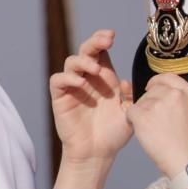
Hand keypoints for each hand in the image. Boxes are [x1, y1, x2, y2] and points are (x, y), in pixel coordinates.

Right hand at [50, 30, 132, 163]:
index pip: (102, 53)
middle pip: (86, 52)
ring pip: (71, 62)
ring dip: (83, 61)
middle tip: (105, 41)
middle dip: (94, 42)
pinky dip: (68, 77)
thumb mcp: (128, 112)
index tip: (112, 35)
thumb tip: (126, 82)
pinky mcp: (61, 98)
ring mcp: (73, 87)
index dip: (103, 40)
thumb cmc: (114, 133)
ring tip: (95, 69)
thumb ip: (129, 96)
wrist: (98, 153)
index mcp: (105, 78)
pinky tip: (81, 83)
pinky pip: (58, 80)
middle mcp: (88, 79)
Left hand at [127, 73, 187, 178]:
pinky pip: (130, 112)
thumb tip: (160, 92)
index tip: (153, 90)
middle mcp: (174, 93)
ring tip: (154, 130)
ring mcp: (158, 103)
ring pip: (140, 102)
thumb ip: (180, 99)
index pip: (167, 76)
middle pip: (151, 91)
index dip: (157, 83)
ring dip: (142, 113)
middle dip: (149, 103)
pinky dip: (133, 122)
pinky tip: (145, 133)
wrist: (186, 161)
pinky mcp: (143, 115)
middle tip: (156, 120)